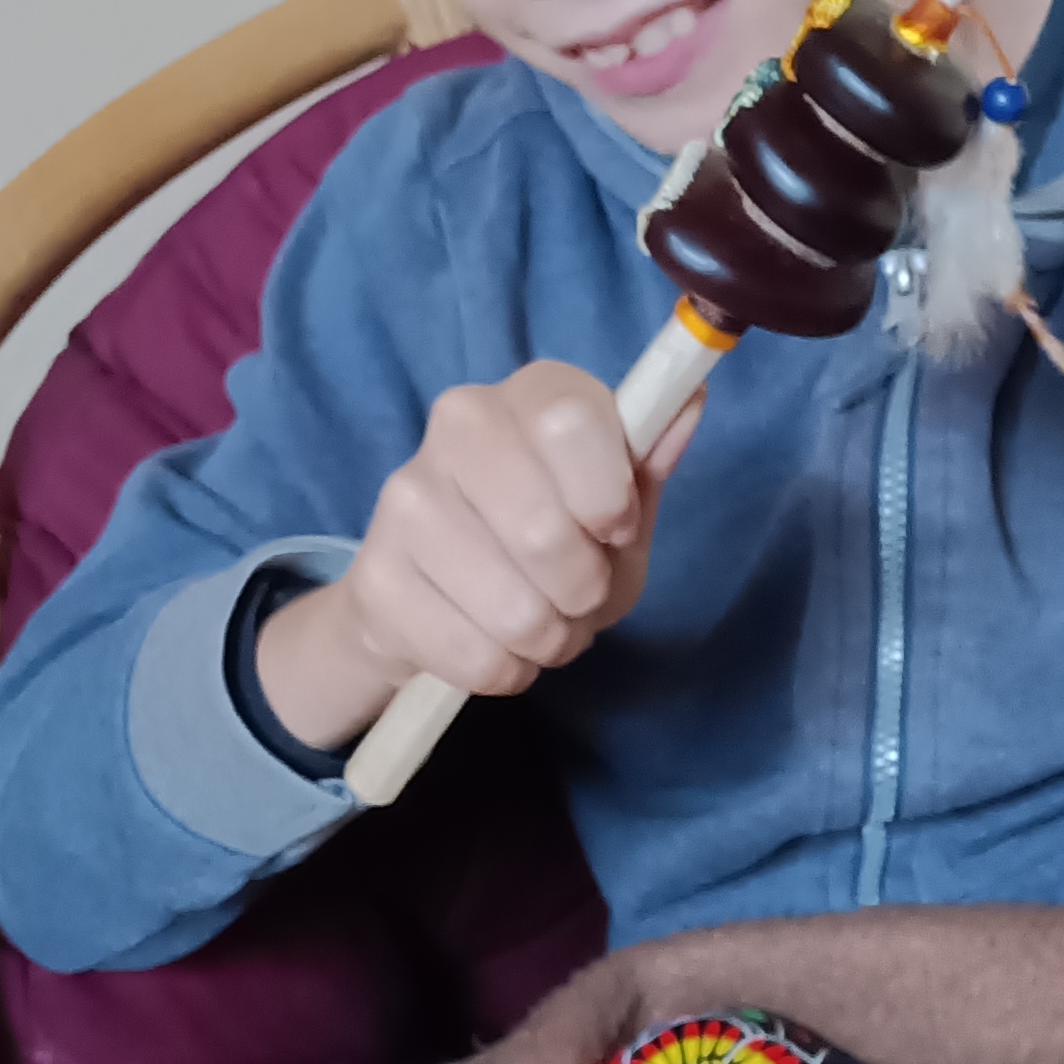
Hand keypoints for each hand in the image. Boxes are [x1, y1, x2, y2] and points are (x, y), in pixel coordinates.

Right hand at [254, 361, 696, 748]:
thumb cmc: (553, 547)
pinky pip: (474, 656)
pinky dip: (506, 670)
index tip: (614, 529)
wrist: (436, 596)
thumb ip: (648, 468)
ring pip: (513, 608)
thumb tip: (688, 405)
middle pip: (543, 529)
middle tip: (579, 593)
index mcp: (532, 394)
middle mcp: (459, 425)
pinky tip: (495, 643)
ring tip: (541, 623)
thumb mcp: (616, 510)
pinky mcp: (376, 578)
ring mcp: (405, 498)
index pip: (570, 423)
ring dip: (548, 639)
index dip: (608, 494)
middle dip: (582, 589)